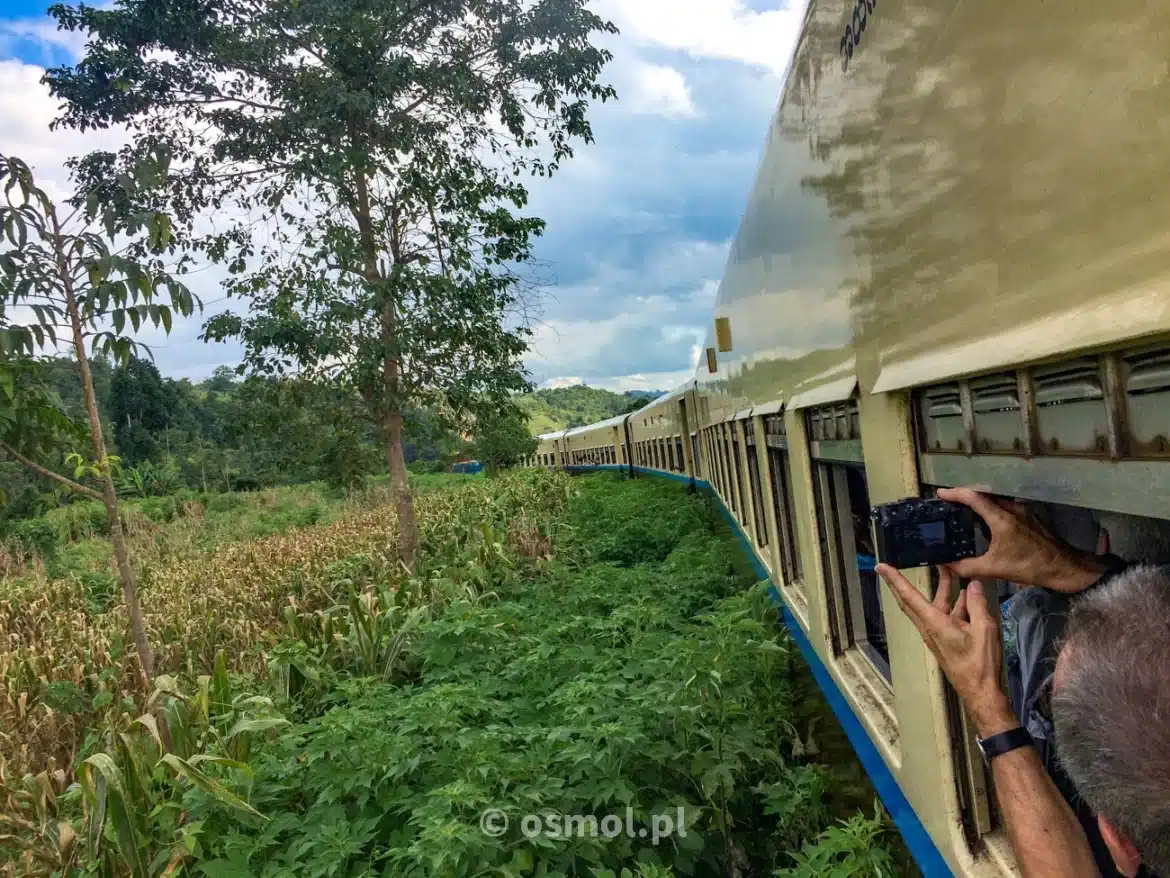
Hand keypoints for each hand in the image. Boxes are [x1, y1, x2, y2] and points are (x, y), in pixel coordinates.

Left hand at [876, 564, 1014, 735]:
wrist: (980, 691)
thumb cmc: (979, 663)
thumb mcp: (983, 630)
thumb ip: (977, 605)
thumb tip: (972, 584)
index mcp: (934, 623)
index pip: (909, 596)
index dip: (895, 580)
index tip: (881, 567)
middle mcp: (929, 627)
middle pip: (912, 600)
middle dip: (905, 581)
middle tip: (898, 564)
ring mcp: (936, 634)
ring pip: (933, 606)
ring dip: (941, 589)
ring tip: (950, 570)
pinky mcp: (945, 639)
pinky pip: (944, 615)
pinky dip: (953, 604)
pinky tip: (966, 595)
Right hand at [937, 487, 1105, 593]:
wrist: (1065, 567)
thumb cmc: (1030, 566)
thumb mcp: (995, 569)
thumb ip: (968, 567)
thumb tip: (946, 565)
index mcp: (1002, 518)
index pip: (974, 498)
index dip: (955, 493)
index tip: (939, 494)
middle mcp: (1012, 509)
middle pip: (983, 495)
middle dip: (963, 496)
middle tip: (947, 503)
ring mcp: (1022, 511)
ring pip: (995, 500)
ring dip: (978, 502)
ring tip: (962, 511)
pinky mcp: (1029, 516)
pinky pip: (1004, 506)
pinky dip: (990, 508)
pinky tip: (985, 522)